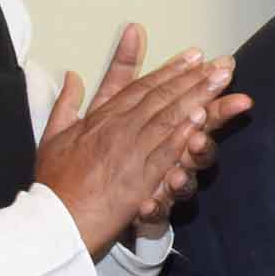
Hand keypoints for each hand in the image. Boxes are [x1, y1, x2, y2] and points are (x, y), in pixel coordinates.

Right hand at [36, 26, 249, 249]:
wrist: (52, 219)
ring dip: (198, 97)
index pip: (141, 86)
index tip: (193, 56)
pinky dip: (183, 133)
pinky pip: (164, 152)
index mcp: (101, 118)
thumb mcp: (52, 136)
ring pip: (169, 118)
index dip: (170, 69)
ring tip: (222, 80)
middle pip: (162, 96)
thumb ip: (66, 104)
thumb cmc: (54, 183)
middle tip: (222, 63)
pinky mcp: (139, 180)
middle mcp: (118, 129)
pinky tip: (202, 118)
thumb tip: (72, 77)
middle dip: (194, 76)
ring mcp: (130, 153)